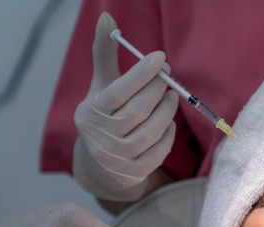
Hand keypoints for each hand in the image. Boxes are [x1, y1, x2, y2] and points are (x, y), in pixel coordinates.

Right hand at [72, 12, 177, 201]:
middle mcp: (100, 136)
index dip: (142, 73)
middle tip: (168, 77)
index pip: (119, 91)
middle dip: (158, 89)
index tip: (161, 58)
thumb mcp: (101, 87)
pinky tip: (169, 123)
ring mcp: (117, 157)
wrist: (100, 168)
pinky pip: (159, 151)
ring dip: (168, 111)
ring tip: (172, 97)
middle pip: (139, 110)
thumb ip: (104, 54)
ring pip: (152, 130)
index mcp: (91, 112)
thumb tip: (106, 17)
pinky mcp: (133, 172)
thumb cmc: (105, 117)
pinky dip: (168, 135)